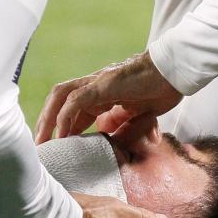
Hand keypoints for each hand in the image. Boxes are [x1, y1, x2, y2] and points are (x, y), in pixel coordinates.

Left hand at [34, 51, 182, 142]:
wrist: (176, 71)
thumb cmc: (163, 88)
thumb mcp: (143, 116)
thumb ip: (128, 127)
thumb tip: (116, 142)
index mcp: (104, 92)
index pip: (74, 108)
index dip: (63, 126)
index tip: (58, 147)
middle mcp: (95, 85)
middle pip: (60, 98)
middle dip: (47, 121)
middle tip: (41, 146)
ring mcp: (98, 83)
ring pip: (61, 96)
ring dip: (49, 118)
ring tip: (44, 142)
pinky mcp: (104, 84)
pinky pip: (77, 100)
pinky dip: (66, 117)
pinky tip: (62, 135)